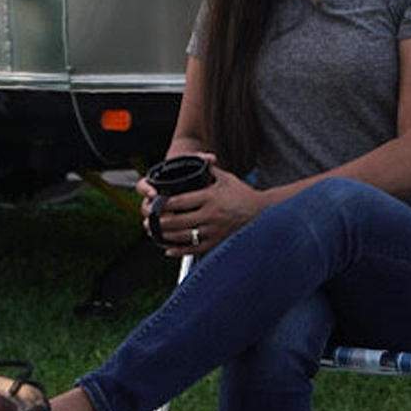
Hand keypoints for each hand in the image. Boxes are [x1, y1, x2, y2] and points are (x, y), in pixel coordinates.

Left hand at [141, 157, 262, 256]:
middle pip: (177, 220)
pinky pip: (194, 249)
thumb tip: (195, 159)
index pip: (179, 201)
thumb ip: (207, 170)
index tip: (153, 203)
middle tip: (147, 220)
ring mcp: (214, 231)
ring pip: (183, 236)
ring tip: (154, 232)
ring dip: (165, 235)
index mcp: (210, 197)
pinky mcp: (217, 242)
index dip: (163, 203)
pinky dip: (179, 250)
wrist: (263, 213)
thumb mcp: (225, 178)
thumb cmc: (242, 194)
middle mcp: (211, 215)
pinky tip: (168, 249)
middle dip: (159, 221)